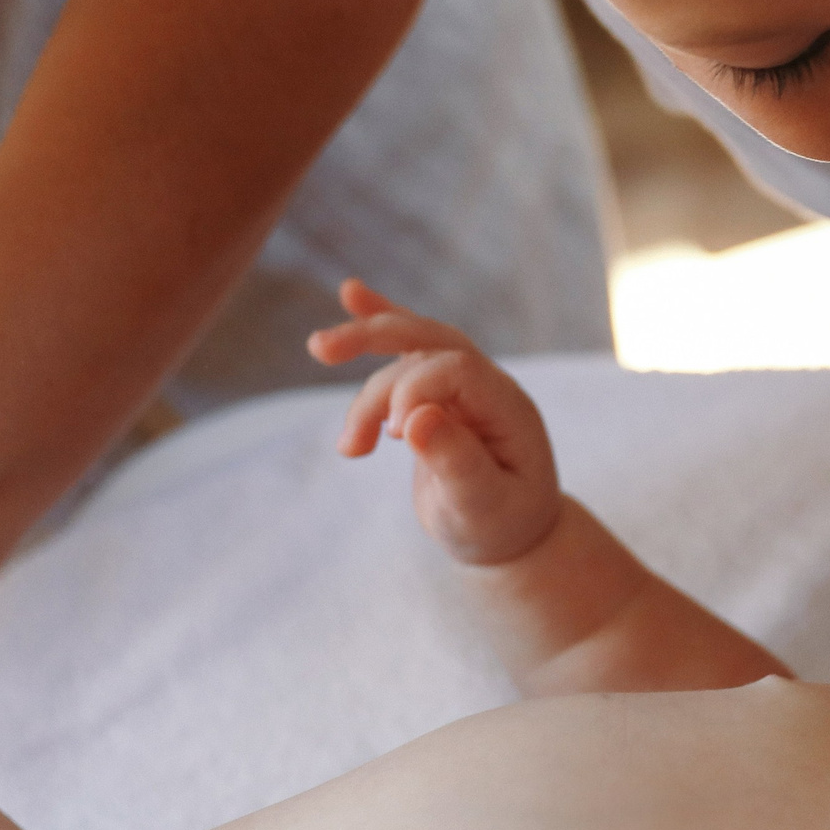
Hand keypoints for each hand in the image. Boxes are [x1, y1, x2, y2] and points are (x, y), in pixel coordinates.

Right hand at [308, 278, 561, 566]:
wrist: (508, 537)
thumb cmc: (500, 525)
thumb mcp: (481, 506)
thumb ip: (456, 463)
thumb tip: (415, 420)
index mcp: (508, 408)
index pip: (455, 368)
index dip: (413, 389)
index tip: (391, 437)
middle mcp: (488, 388)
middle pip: (430, 339)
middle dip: (374, 337)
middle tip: (320, 350)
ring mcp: (464, 388)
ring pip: (407, 353)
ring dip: (367, 388)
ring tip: (350, 449)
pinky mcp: (438, 396)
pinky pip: (408, 353)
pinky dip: (379, 328)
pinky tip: (351, 292)